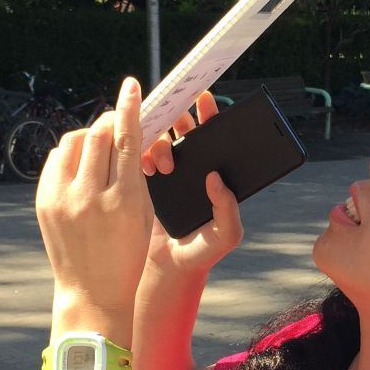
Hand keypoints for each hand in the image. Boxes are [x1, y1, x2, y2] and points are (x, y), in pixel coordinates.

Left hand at [35, 76, 152, 312]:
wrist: (92, 291)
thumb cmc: (127, 255)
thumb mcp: (142, 214)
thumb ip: (134, 174)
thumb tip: (123, 135)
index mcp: (123, 201)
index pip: (126, 140)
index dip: (129, 109)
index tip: (131, 86)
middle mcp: (90, 196)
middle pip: (99, 135)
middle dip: (110, 122)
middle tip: (118, 121)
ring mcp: (62, 199)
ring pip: (74, 142)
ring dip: (90, 136)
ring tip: (100, 147)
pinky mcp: (44, 201)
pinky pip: (57, 160)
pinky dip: (71, 154)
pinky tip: (82, 164)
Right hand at [140, 90, 242, 276]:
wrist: (167, 269)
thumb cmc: (201, 252)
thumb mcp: (225, 235)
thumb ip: (229, 209)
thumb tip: (217, 179)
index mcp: (213, 175)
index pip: (215, 137)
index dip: (210, 114)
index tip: (206, 100)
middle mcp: (191, 167)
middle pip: (184, 129)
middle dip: (179, 119)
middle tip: (177, 124)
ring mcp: (167, 172)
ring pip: (161, 138)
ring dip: (162, 142)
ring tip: (165, 167)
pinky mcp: (145, 181)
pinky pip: (140, 155)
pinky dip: (142, 154)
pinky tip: (148, 168)